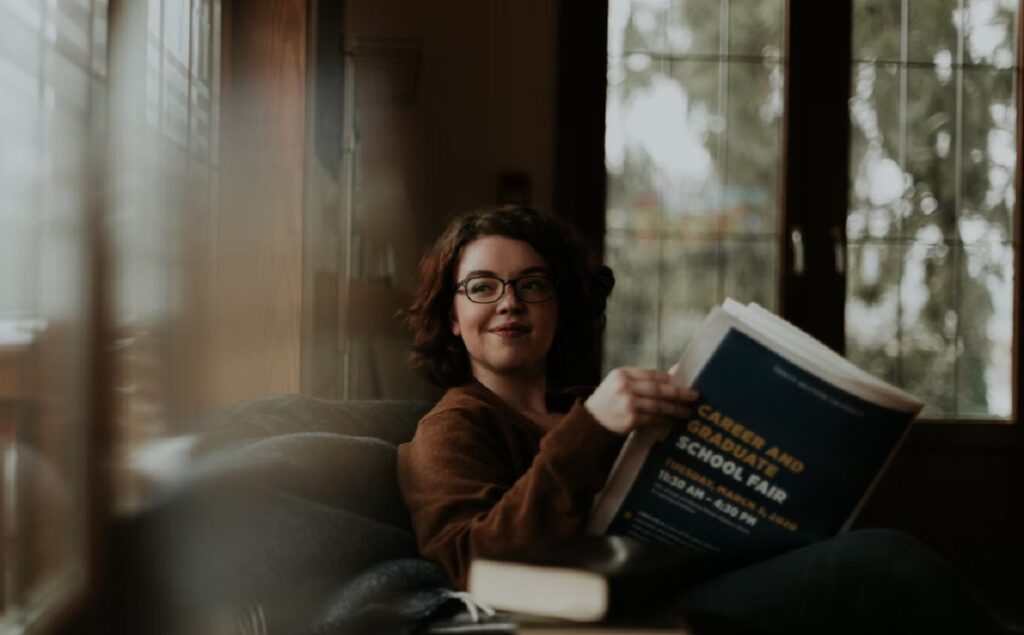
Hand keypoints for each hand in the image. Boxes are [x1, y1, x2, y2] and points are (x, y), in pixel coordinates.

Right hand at [584, 367, 698, 434]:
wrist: (591, 421)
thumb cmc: (609, 400)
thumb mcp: (619, 383)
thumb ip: (641, 380)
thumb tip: (672, 377)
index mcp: (622, 374)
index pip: (652, 374)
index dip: (670, 379)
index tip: (684, 382)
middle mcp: (625, 386)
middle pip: (658, 389)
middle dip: (679, 393)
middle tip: (694, 396)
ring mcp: (627, 403)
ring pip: (658, 405)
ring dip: (675, 409)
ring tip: (687, 411)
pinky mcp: (630, 419)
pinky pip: (653, 419)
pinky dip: (664, 419)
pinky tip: (672, 420)